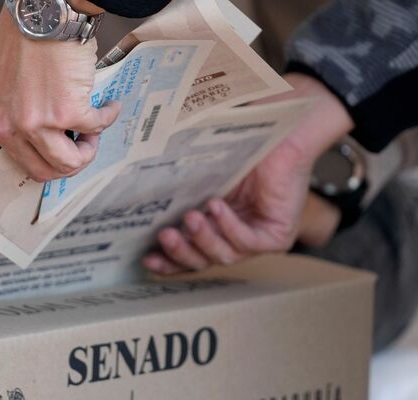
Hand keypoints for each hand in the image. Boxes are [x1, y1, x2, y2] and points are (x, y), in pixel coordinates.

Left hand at [0, 10, 120, 181]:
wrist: (41, 13)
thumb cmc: (23, 39)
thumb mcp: (4, 87)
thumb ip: (15, 114)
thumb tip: (45, 137)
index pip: (21, 161)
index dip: (48, 155)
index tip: (63, 145)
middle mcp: (8, 129)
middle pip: (45, 170)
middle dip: (70, 161)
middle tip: (83, 144)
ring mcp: (37, 124)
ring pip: (69, 162)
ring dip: (89, 148)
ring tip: (94, 128)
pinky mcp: (67, 113)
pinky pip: (96, 127)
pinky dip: (107, 117)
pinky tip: (109, 104)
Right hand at [144, 73, 353, 274]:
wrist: (282, 128)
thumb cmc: (244, 143)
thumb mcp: (202, 173)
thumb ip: (178, 190)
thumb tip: (134, 192)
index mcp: (216, 226)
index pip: (190, 254)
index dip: (168, 261)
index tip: (145, 258)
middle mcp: (236, 237)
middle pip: (203, 261)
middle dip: (181, 252)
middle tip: (165, 235)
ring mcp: (258, 239)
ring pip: (224, 255)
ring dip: (203, 238)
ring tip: (190, 217)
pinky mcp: (277, 236)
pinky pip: (247, 242)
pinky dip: (229, 227)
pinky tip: (215, 207)